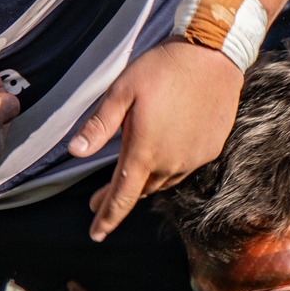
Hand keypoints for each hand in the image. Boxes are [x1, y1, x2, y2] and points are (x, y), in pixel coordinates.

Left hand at [68, 41, 242, 240]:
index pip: (121, 196)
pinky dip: (167, 168)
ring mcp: (194, 158)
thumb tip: (75, 152)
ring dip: (143, 183)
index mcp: (144, 151)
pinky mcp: (210, 149)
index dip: (106, 217)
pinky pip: (183, 168)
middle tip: (98, 201)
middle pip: (140, 190)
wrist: (214, 55)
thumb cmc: (163, 68)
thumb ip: (99, 125)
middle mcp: (171, 162)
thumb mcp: (122, 91)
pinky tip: (161, 157)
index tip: (95, 234)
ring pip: (163, 182)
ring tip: (128, 179)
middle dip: (118, 197)